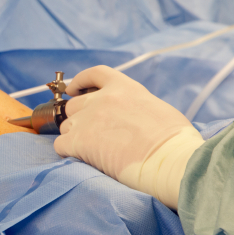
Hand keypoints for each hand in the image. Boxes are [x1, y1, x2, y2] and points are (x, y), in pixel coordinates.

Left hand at [53, 65, 204, 208]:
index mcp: (123, 87)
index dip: (81, 81)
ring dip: (74, 136)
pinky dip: (67, 151)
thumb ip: (133, 104)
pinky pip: (60, 145)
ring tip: (92, 151)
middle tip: (91, 134)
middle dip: (79, 118)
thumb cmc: (174, 140)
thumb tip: (127, 114)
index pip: (95, 74)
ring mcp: (87, 119)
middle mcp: (101, 99)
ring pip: (67, 126)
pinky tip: (81, 158)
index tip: (74, 89)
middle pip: (74, 105)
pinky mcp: (78, 141)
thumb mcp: (156, 107)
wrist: (170, 160)